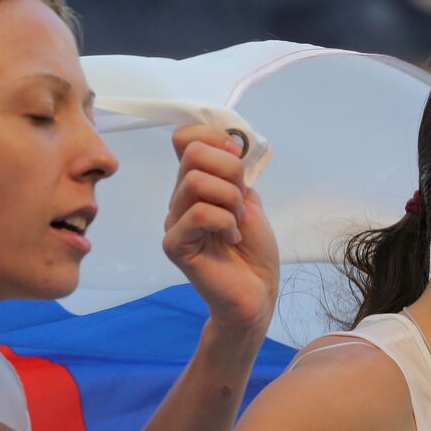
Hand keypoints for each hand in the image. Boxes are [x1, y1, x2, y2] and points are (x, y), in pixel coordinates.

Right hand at [163, 125, 279, 336]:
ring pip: (195, 182)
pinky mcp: (175, 245)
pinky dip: (225, 221)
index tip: (238, 159)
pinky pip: (198, 214)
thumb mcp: (249, 201)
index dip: (214, 138)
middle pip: (193, 153)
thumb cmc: (253, 251)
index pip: (185, 138)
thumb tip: (230, 143)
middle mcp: (179, 199)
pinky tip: (231, 238)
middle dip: (230, 171)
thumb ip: (236, 173)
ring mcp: (173, 222)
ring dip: (230, 199)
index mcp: (195, 185)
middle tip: (241, 202)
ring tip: (237, 223)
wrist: (256, 292)